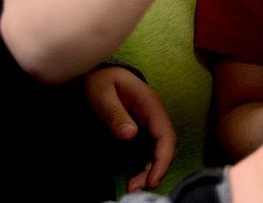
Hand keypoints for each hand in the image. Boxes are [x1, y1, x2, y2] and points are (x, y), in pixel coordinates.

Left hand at [83, 65, 176, 191]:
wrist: (96, 75)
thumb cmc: (100, 81)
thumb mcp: (102, 94)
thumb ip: (115, 114)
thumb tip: (131, 135)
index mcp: (150, 104)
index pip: (166, 134)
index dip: (163, 159)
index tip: (153, 179)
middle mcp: (154, 115)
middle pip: (165, 146)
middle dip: (157, 169)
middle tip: (138, 187)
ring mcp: (149, 123)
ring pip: (158, 151)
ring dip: (150, 170)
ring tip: (133, 186)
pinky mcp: (142, 130)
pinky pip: (149, 150)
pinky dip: (144, 166)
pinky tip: (133, 177)